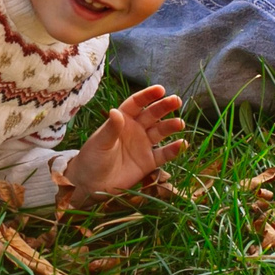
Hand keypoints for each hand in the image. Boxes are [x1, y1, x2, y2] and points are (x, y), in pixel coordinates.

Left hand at [57, 86, 185, 207]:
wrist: (92, 184)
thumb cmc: (92, 158)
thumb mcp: (101, 142)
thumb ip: (111, 128)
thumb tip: (116, 112)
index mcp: (122, 120)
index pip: (137, 104)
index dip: (148, 96)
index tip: (161, 89)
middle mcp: (135, 130)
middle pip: (152, 115)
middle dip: (164, 107)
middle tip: (177, 101)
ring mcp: (143, 145)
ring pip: (160, 132)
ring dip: (170, 126)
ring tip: (180, 123)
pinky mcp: (148, 162)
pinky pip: (163, 154)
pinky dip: (174, 150)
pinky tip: (183, 144)